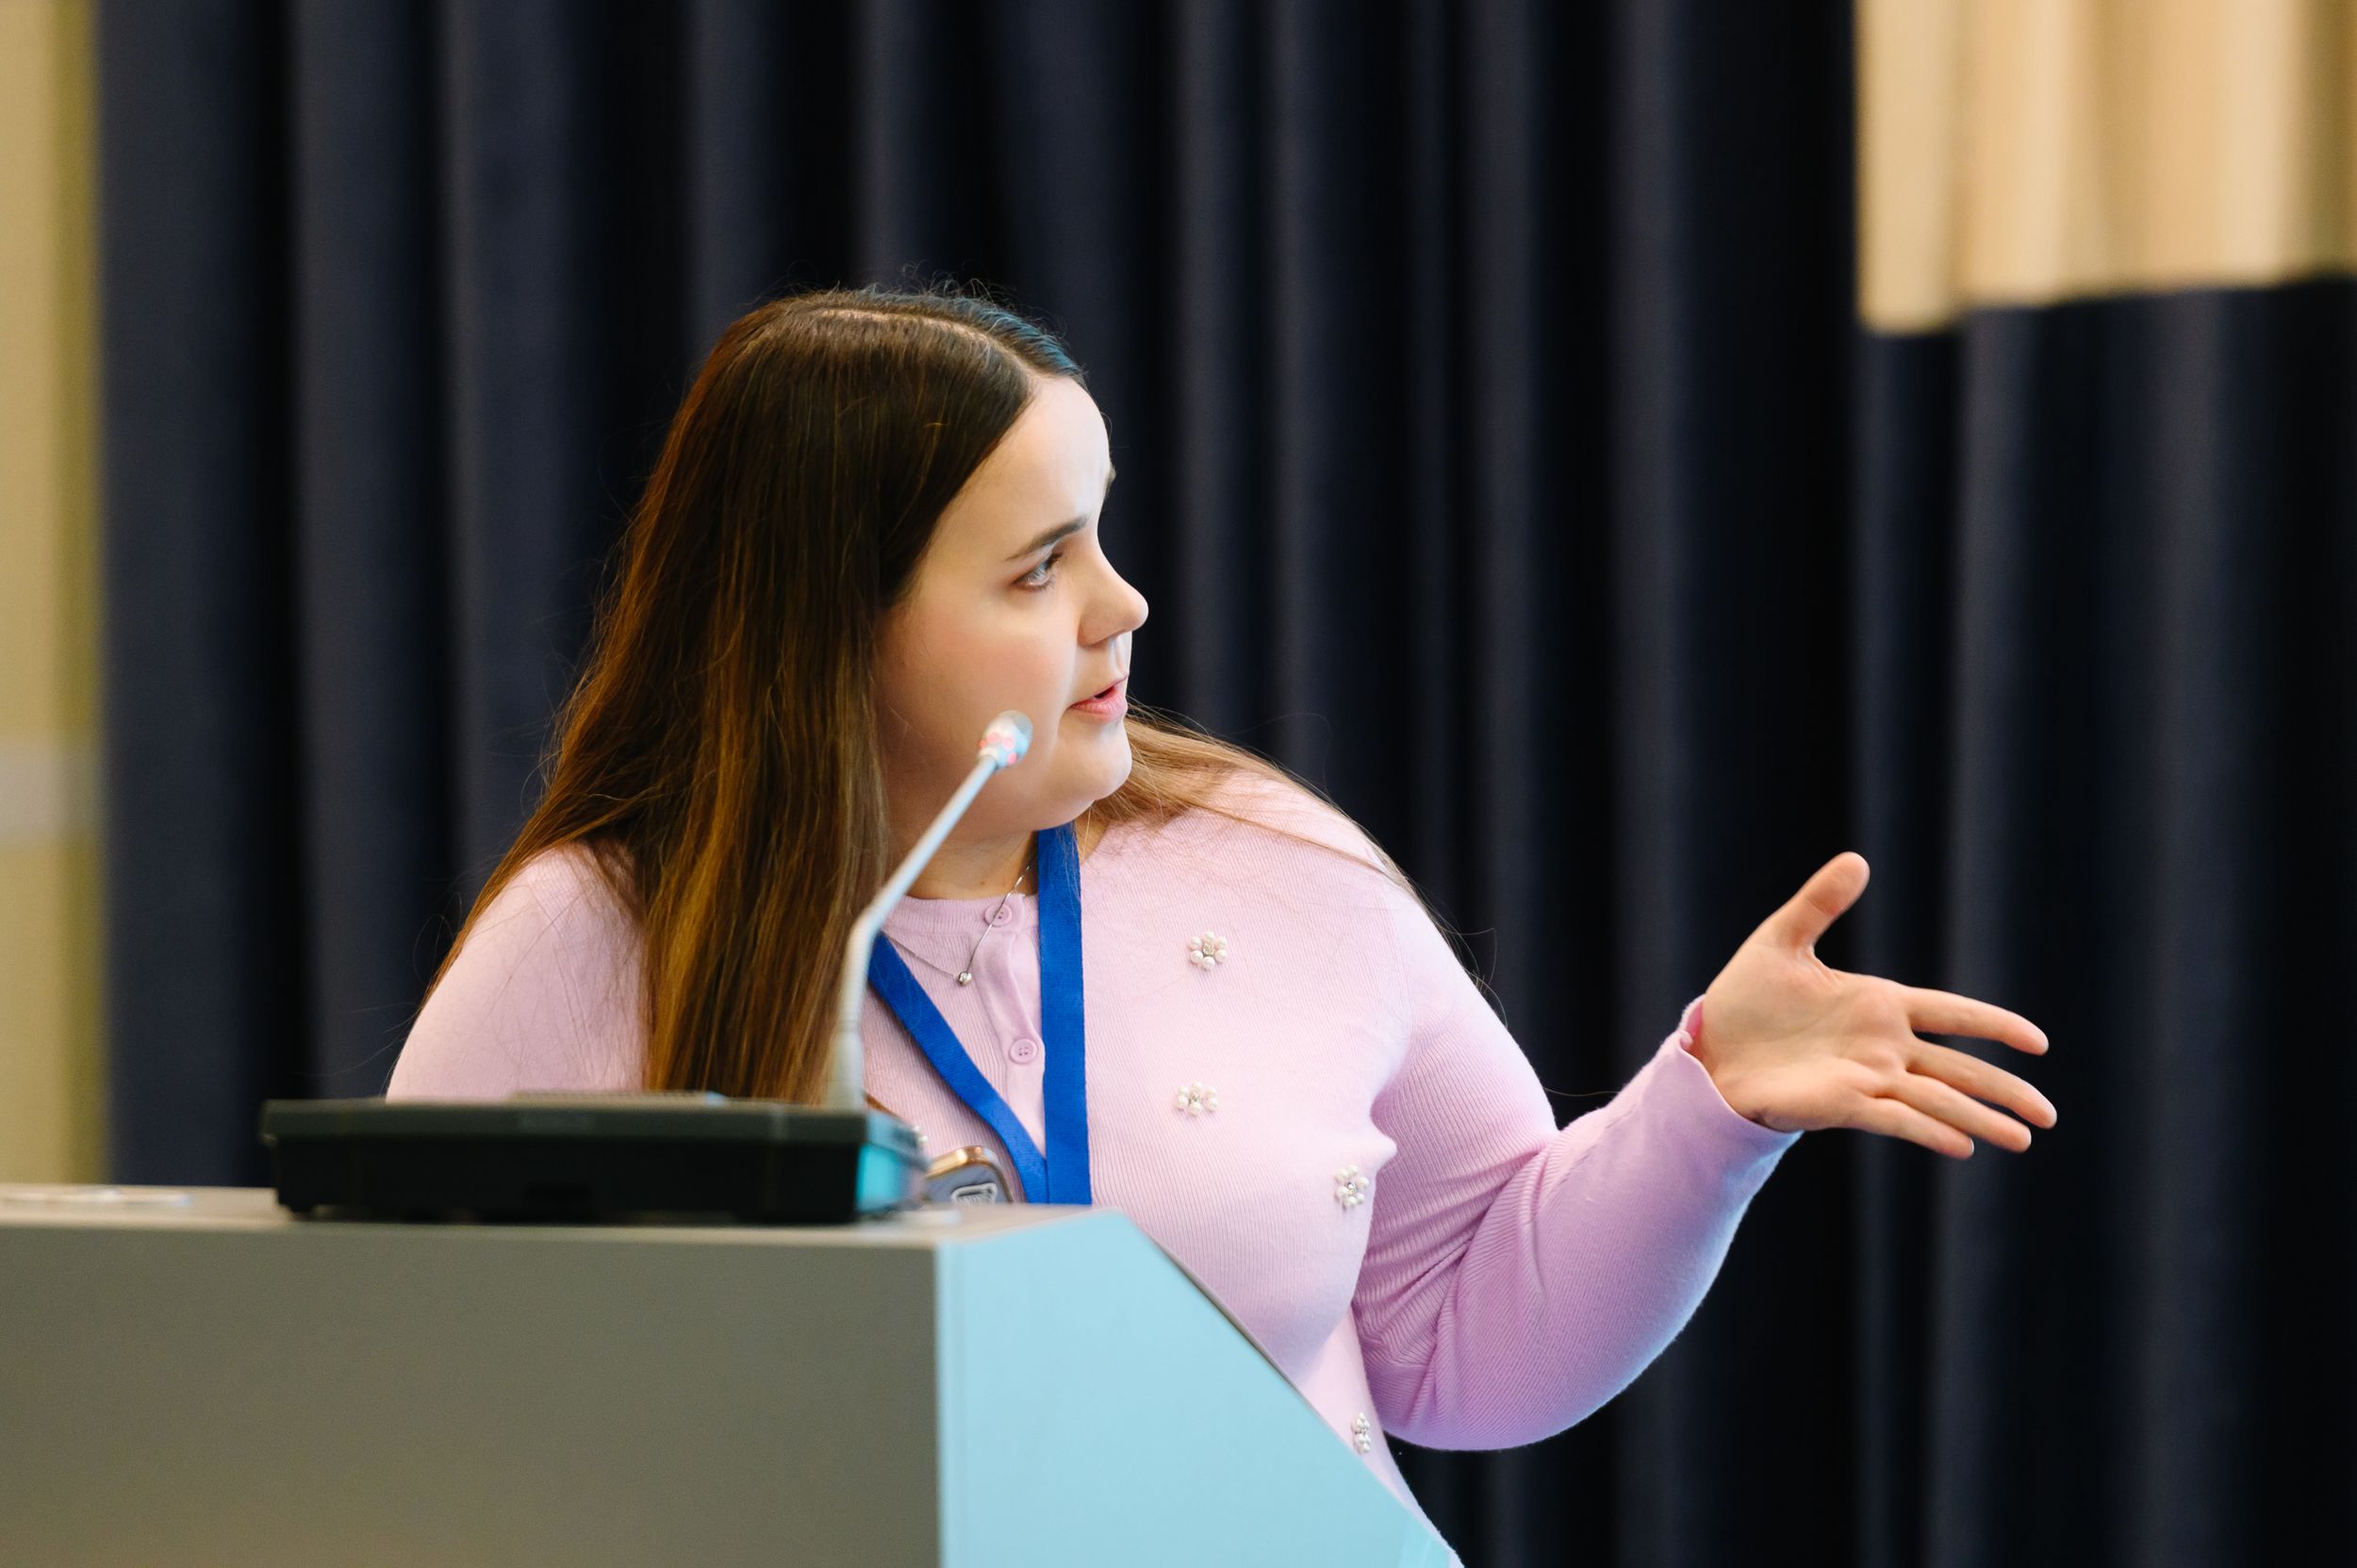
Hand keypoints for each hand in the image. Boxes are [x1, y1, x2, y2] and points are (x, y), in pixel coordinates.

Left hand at [1693, 852, 2056, 1157]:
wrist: (1709, 1047)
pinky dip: (1927, 1130)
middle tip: (2049, 1115)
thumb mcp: (1781, 941)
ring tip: (2024, 1140)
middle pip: (1959, 1069)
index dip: (1994, 1026)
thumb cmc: (1746, 999)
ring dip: (1979, 1119)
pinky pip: (1895, 1119)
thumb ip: (1820, 903)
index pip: (1952, 1014)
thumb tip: (1857, 859)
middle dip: (2005, 1089)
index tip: (2039, 1043)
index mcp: (1879, 1004)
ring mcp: (1866, 1079)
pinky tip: (1962, 1145)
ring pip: (1937, 1100)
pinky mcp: (1841, 1105)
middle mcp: (1883, 1047)